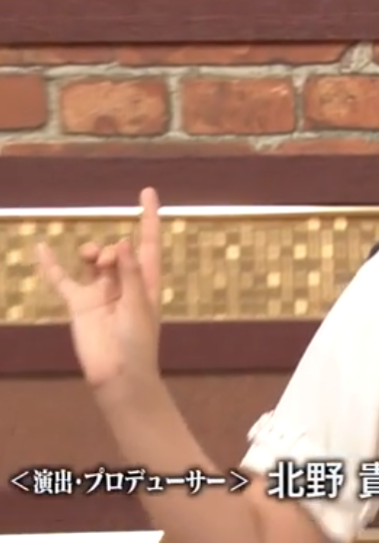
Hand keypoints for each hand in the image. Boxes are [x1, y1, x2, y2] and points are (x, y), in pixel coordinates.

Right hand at [37, 188, 163, 394]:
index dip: (149, 217)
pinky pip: (62, 280)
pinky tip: (42, 248)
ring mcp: (101, 292)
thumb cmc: (138, 342)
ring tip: (92, 257)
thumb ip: (129, 274)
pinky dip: (52, 265)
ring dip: (93, 252)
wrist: (118, 375)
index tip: (147, 191)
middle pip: (119, 251)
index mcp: (146, 281)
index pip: (148, 243)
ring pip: (94, 260)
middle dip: (112, 249)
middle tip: (106, 260)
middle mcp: (124, 283)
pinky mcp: (79, 304)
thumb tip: (124, 241)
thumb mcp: (138, 305)